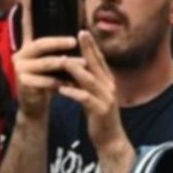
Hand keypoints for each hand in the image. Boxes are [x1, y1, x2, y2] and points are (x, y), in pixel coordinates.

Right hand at [13, 0, 78, 118]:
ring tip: (82, 63)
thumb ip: (55, 50)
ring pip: (46, 63)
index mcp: (28, 46)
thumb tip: (74, 35)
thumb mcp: (50, 62)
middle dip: (58, 42)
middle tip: (74, 41)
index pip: (28, 24)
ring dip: (66, 63)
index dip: (27, 9)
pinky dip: (58, 82)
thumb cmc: (46, 80)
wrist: (35, 105)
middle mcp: (21, 54)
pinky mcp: (23, 83)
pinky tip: (67, 84)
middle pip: (41, 43)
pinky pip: (44, 80)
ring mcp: (20, 68)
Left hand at [59, 30, 126, 155]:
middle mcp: (109, 87)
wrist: (111, 140)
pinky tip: (62, 89)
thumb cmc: (99, 117)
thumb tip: (72, 68)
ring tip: (64, 61)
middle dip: (88, 49)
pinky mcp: (100, 111)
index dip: (92, 46)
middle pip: (97, 64)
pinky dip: (74, 92)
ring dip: (76, 70)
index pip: (99, 60)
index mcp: (108, 82)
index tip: (83, 31)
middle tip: (79, 34)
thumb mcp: (93, 96)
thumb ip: (85, 83)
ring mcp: (106, 99)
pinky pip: (85, 99)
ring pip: (90, 80)